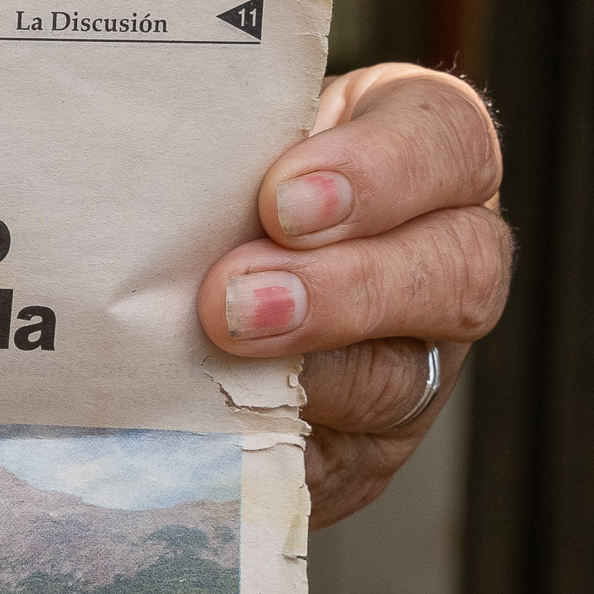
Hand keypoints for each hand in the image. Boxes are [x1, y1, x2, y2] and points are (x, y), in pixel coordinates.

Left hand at [197, 64, 511, 526]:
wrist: (163, 278)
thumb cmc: (209, 178)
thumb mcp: (227, 134)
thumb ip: (219, 137)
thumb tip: (138, 140)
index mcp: (420, 151)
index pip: (445, 139)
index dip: (378, 171)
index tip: (283, 199)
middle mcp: (443, 255)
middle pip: (455, 271)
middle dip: (344, 287)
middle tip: (235, 298)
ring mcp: (417, 359)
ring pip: (402, 377)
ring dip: (306, 372)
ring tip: (218, 356)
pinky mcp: (365, 447)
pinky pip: (340, 459)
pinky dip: (274, 444)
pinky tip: (212, 426)